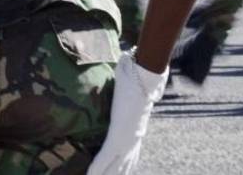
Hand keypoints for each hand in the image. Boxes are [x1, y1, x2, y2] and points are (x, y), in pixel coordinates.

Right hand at [88, 52, 168, 174]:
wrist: (144, 78)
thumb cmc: (137, 79)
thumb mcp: (130, 94)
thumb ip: (125, 96)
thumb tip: (121, 84)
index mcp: (136, 131)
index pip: (131, 156)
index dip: (124, 167)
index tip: (120, 173)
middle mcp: (133, 140)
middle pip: (123, 166)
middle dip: (115, 174)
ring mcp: (127, 140)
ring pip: (114, 166)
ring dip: (105, 174)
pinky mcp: (118, 137)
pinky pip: (104, 158)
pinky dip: (98, 168)